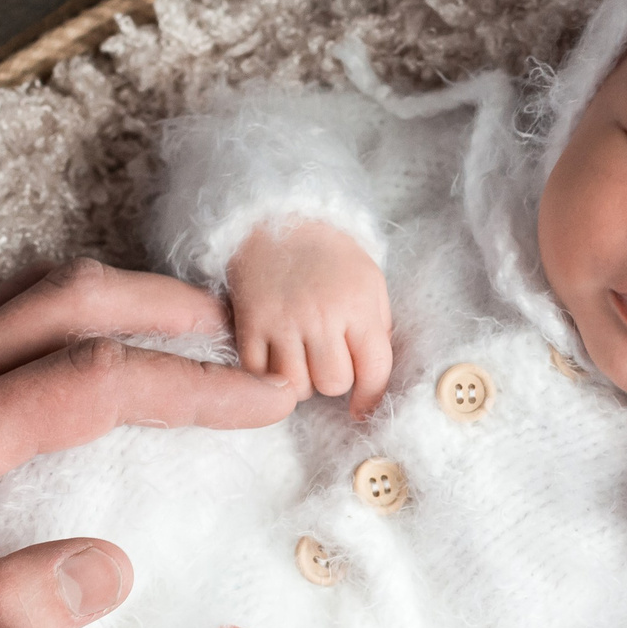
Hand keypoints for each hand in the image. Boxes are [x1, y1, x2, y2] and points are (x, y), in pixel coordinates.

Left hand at [0, 259, 299, 627]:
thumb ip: (4, 615)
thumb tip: (113, 571)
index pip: (92, 386)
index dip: (193, 386)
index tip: (266, 399)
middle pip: (64, 299)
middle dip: (170, 308)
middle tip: (247, 337)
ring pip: (23, 289)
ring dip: (116, 295)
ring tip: (189, 325)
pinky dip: (56, 305)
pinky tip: (86, 335)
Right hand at [226, 220, 393, 418]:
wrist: (277, 219)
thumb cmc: (331, 256)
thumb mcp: (370, 282)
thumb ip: (377, 328)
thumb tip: (374, 377)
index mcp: (358, 305)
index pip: (374, 370)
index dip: (371, 398)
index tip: (363, 408)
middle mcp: (321, 315)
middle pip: (332, 383)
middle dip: (334, 381)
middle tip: (327, 362)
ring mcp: (282, 320)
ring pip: (295, 386)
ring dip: (301, 383)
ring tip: (302, 361)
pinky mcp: (249, 323)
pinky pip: (258, 373)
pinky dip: (267, 376)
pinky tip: (275, 360)